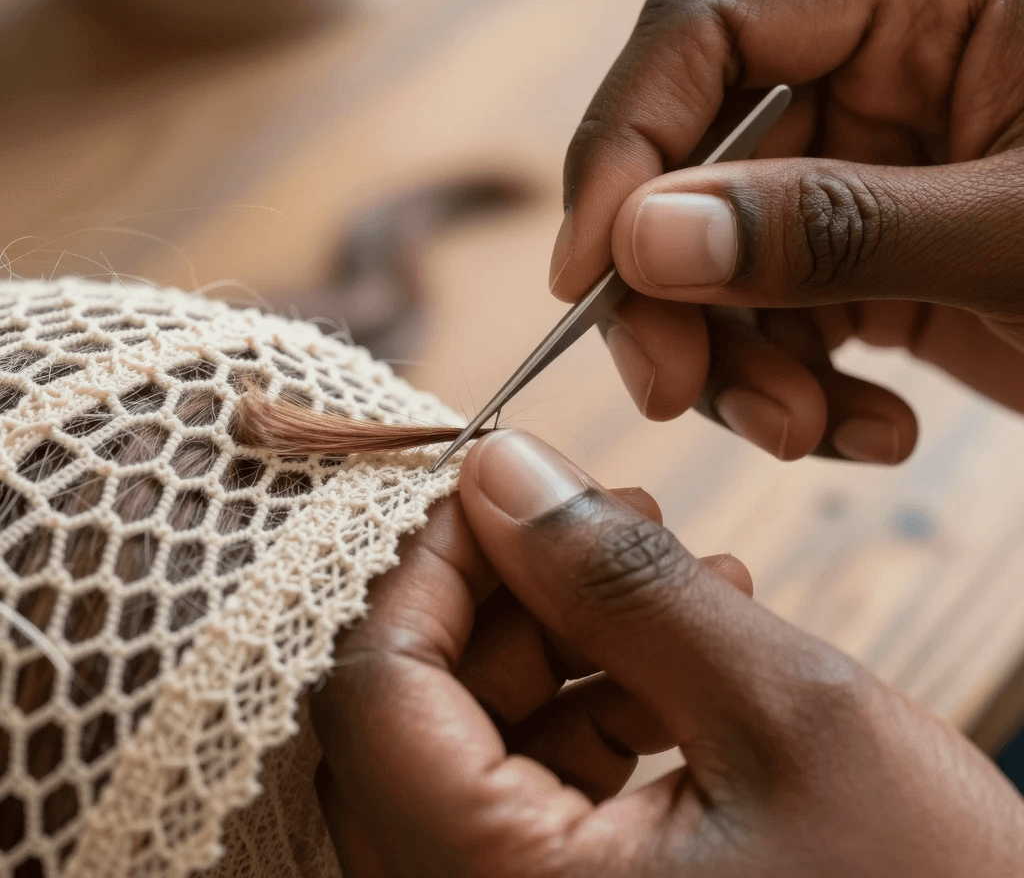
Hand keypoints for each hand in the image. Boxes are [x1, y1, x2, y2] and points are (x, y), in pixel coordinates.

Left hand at [311, 430, 1023, 875]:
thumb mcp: (782, 715)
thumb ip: (621, 584)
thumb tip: (499, 470)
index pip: (373, 692)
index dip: (424, 562)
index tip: (495, 479)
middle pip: (414, 718)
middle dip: (507, 593)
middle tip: (600, 515)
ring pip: (475, 751)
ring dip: (558, 643)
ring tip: (665, 567)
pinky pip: (536, 802)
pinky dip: (594, 710)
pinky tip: (683, 654)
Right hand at [553, 0, 1023, 463]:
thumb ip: (834, 230)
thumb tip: (644, 243)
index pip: (703, 36)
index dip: (623, 149)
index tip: (588, 275)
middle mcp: (873, 75)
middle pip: (691, 170)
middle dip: (674, 296)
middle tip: (674, 394)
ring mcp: (867, 175)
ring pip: (721, 265)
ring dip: (741, 366)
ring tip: (811, 436)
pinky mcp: (873, 260)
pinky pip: (780, 323)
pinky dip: (798, 394)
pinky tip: (869, 433)